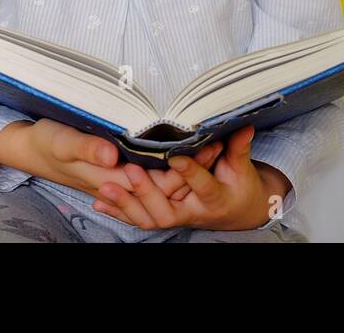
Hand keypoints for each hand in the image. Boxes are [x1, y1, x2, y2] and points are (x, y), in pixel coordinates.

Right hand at [0, 119, 222, 200]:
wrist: (33, 148)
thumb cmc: (48, 142)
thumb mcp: (63, 142)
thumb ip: (87, 149)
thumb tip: (113, 155)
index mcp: (112, 176)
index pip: (157, 180)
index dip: (185, 167)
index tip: (208, 145)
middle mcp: (122, 181)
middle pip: (168, 181)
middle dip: (195, 165)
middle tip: (222, 141)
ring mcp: (122, 175)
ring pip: (164, 176)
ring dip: (188, 163)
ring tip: (215, 141)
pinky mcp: (121, 166)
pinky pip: (154, 168)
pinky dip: (173, 160)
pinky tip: (189, 144)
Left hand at [91, 125, 288, 230]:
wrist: (236, 212)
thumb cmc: (239, 187)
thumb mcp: (242, 168)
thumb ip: (239, 147)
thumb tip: (244, 124)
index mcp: (214, 199)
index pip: (202, 186)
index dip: (190, 173)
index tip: (176, 157)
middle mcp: (191, 212)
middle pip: (167, 211)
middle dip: (146, 192)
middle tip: (130, 171)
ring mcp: (175, 218)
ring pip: (148, 219)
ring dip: (125, 204)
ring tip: (105, 186)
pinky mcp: (163, 218)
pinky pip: (138, 219)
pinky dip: (118, 211)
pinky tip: (99, 201)